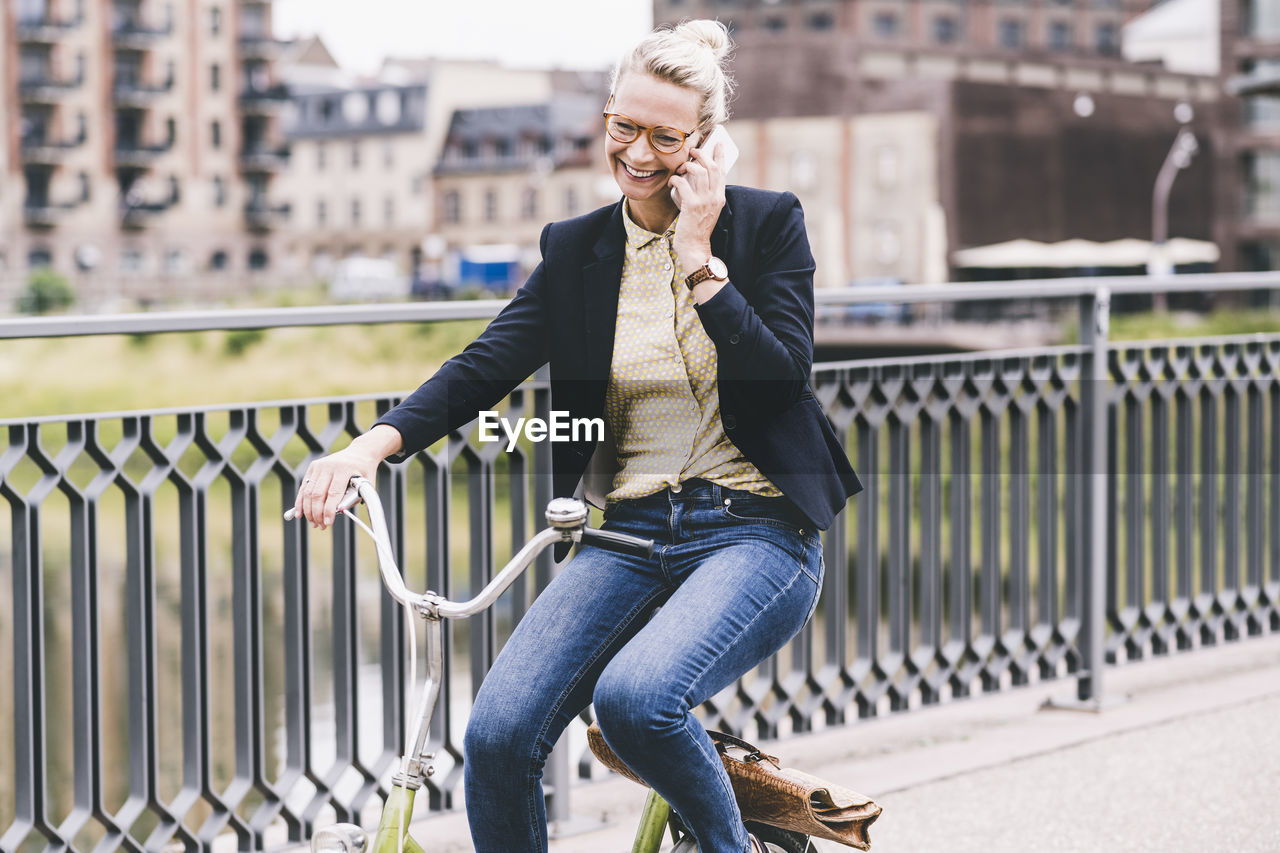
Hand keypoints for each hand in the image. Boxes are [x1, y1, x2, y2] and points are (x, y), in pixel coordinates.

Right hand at [293, 424, 400, 528]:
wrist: (360, 452)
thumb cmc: (365, 471)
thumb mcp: (367, 484)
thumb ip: (354, 498)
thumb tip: (339, 512)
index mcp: (344, 469)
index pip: (333, 493)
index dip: (329, 510)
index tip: (328, 523)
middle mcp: (329, 466)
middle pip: (318, 494)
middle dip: (317, 513)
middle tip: (320, 526)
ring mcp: (320, 466)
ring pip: (308, 492)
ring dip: (308, 510)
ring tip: (314, 522)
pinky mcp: (313, 467)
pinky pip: (304, 487)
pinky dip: (301, 501)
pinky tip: (299, 513)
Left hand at [670, 141, 727, 273]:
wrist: (695, 247)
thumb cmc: (697, 228)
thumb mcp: (706, 209)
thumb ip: (704, 194)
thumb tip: (693, 176)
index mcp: (720, 197)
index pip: (723, 171)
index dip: (720, 155)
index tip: (719, 143)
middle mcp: (715, 197)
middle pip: (712, 167)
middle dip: (702, 155)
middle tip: (692, 151)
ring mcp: (704, 201)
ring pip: (700, 172)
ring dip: (688, 165)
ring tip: (681, 167)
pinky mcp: (692, 206)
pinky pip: (683, 184)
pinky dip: (675, 179)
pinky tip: (671, 182)